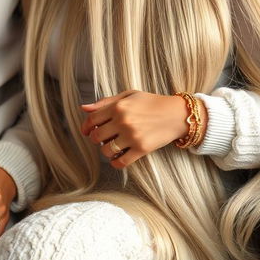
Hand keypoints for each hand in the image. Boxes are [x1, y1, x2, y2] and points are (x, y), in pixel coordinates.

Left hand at [80, 90, 205, 167]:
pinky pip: (121, 162)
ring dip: (105, 151)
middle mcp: (123, 121)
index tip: (86, 131)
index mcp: (118, 106)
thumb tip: (83, 108)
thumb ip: (105, 102)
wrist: (176, 114)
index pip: (92, 119)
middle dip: (96, 139)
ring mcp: (132, 136)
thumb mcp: (128, 95)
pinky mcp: (142, 149)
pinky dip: (115, 163)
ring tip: (112, 147)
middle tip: (102, 138)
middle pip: (96, 136)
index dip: (86, 126)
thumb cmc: (151, 103)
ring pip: (106, 151)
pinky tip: (117, 158)